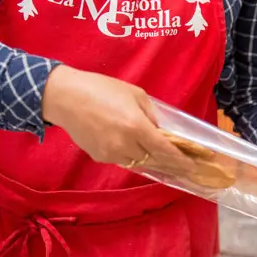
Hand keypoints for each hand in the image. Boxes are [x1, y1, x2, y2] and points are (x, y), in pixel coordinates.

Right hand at [41, 65, 194, 170]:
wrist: (64, 97)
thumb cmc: (100, 89)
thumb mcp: (134, 94)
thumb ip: (151, 114)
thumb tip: (161, 130)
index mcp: (136, 127)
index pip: (165, 150)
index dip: (180, 159)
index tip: (192, 165)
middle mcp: (125, 144)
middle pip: (154, 160)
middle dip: (171, 164)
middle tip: (185, 167)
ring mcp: (111, 153)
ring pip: (138, 162)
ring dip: (151, 160)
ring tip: (162, 158)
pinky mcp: (99, 157)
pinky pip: (122, 160)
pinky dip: (131, 156)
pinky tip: (135, 149)